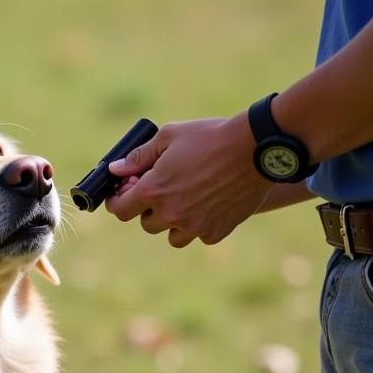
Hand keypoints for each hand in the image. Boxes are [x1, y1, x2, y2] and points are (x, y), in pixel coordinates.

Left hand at [104, 114, 272, 247]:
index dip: (119, 201)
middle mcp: (170, 214)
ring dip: (173, 221)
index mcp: (153, 191)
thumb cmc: (210, 137)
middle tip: (164, 189)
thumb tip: (116, 169)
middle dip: (150, 208)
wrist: (256, 149)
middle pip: (146, 223)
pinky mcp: (216, 232)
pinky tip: (209, 204)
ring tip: (187, 199)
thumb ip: (139, 156)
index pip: (120, 210)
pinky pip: (199, 236)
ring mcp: (194, 226)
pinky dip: (200, 225)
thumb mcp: (170, 136)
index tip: (124, 194)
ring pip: (172, 236)